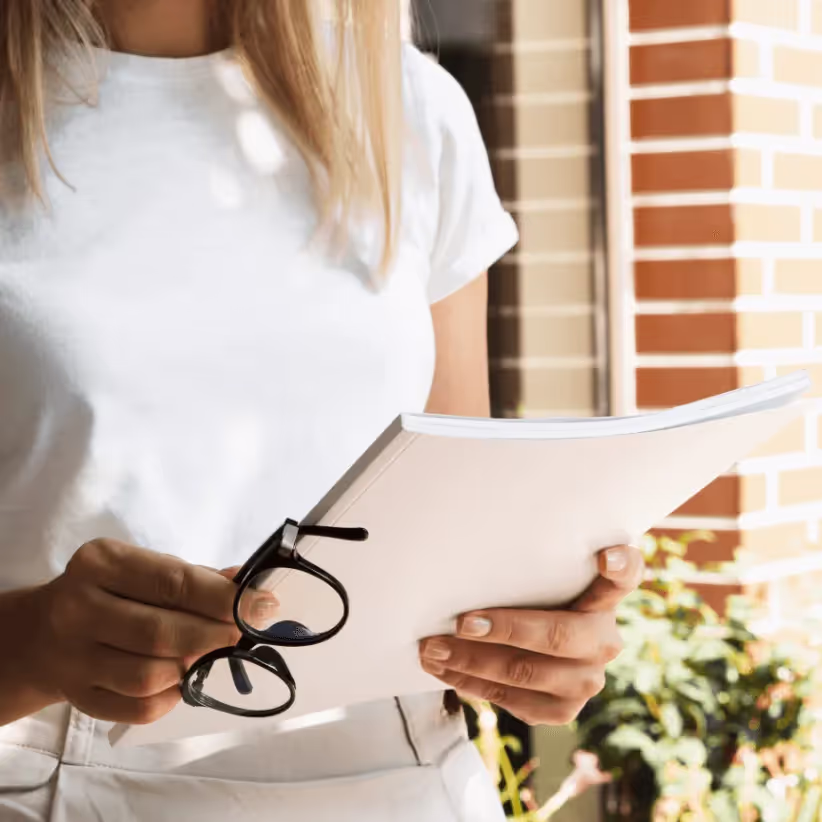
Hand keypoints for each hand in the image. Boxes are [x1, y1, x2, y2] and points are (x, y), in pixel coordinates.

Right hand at [26, 539, 277, 723]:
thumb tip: (249, 585)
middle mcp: (79, 608)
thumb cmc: (111, 592)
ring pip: (150, 676)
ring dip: (192, 668)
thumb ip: (196, 578)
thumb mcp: (144, 569)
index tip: (263, 606)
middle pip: (162, 632)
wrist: (42, 634)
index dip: (224, 599)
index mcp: (101, 563)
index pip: (173, 583)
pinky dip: (172, 698)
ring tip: (207, 655)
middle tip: (241, 634)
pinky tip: (181, 681)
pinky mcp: (78, 697)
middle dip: (214, 635)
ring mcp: (74, 657)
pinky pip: (139, 709)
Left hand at [418, 544, 644, 725]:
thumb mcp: (538, 579)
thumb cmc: (531, 599)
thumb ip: (529, 566)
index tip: (605, 556)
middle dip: (504, 628)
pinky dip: (472, 684)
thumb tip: (464, 547)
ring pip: (527, 671)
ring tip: (432, 648)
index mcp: (605, 596)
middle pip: (557, 634)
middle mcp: (605, 639)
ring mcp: (589, 679)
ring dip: (471, 661)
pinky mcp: (565, 709)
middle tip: (461, 622)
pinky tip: (444, 670)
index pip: (626, 575)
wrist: (540, 652)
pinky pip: (513, 700)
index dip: (620, 566)